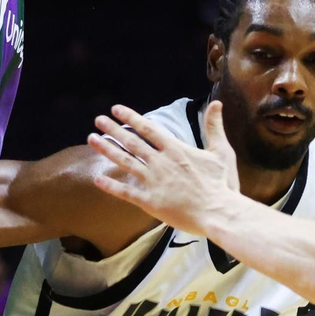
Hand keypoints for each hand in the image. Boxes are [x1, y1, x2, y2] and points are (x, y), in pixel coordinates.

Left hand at [87, 101, 240, 234]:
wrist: (218, 212)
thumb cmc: (222, 184)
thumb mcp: (221, 152)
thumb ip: (214, 128)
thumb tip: (216, 103)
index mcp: (176, 150)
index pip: (148, 128)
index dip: (131, 118)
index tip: (116, 110)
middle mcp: (161, 162)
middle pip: (132, 142)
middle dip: (113, 129)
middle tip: (98, 120)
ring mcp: (153, 182)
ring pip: (125, 162)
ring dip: (107, 150)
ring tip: (92, 139)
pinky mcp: (150, 202)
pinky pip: (126, 192)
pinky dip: (111, 185)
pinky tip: (97, 178)